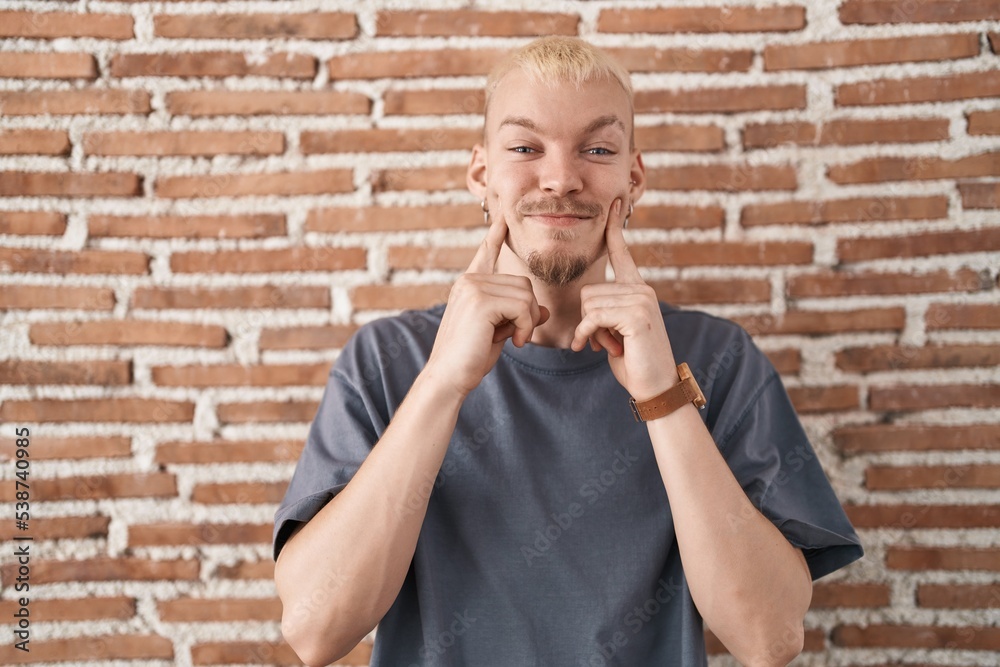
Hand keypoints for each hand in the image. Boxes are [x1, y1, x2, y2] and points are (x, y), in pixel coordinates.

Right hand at [424, 207, 549, 398]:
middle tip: (518, 335)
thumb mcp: (499, 333)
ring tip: (514, 339)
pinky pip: (522, 306)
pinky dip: (526, 326)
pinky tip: (514, 341)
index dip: (495, 236)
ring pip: (525, 293)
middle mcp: (469, 281)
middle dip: (528, 311)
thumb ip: (517, 316)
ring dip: (528, 321)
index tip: (502, 219)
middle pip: (522, 283)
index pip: (486, 254)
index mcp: (469, 286)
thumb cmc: (470, 358)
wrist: (448, 377)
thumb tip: (543, 309)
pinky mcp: (480, 301)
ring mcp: (472, 288)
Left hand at [570, 199, 677, 399]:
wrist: (656, 387)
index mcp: (638, 289)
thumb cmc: (633, 361)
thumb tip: (589, 303)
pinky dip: (586, 334)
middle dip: (588, 319)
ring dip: (589, 330)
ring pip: (589, 303)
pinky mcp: (636, 315)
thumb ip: (606, 311)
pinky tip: (592, 348)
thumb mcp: (616, 330)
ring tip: (608, 345)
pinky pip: (593, 317)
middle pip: (589, 290)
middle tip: (605, 340)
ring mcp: (642, 300)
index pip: (622, 252)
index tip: (614, 202)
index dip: (615, 228)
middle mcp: (642, 289)